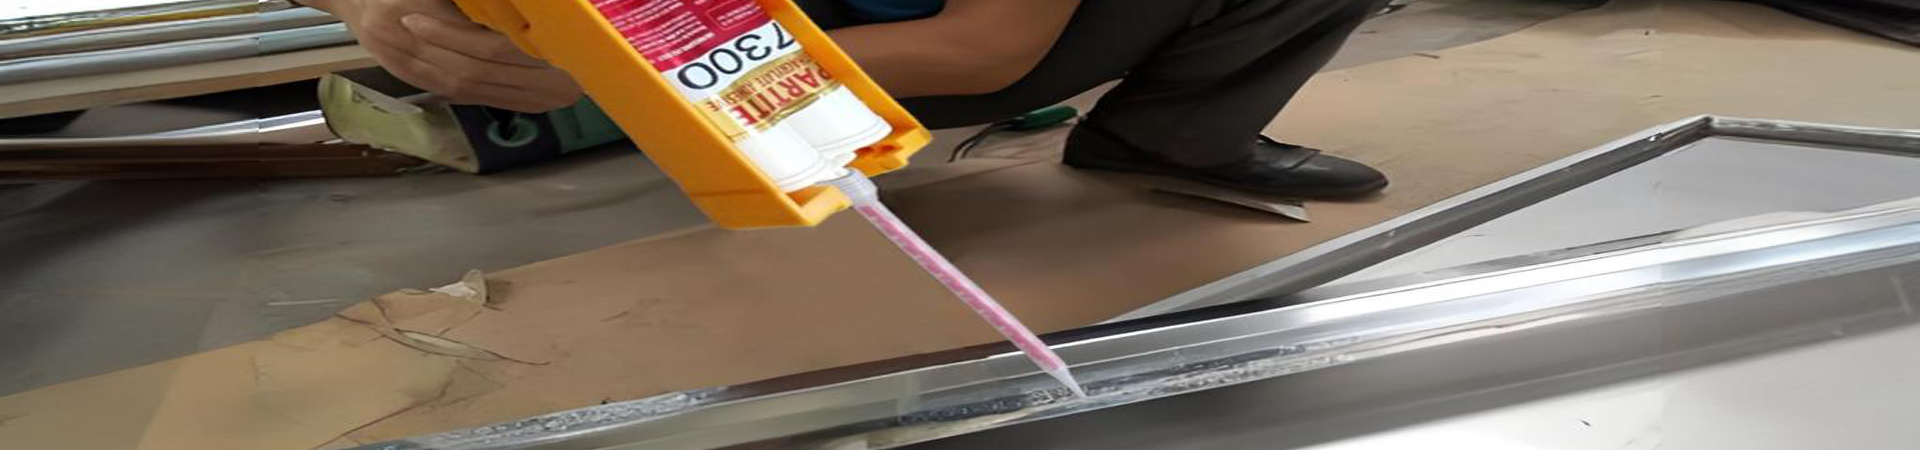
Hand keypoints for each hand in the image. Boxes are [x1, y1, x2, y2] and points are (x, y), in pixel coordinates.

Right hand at [304, 0, 584, 112]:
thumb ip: (471, 4)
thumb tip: (512, 11)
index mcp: (409, 14)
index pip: (478, 44)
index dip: (521, 51)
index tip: (557, 48)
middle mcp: (407, 47)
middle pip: (479, 70)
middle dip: (531, 76)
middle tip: (574, 75)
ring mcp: (411, 67)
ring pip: (474, 87)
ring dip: (524, 92)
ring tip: (567, 90)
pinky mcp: (419, 80)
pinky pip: (467, 97)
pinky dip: (509, 99)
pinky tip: (541, 99)